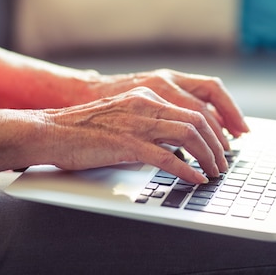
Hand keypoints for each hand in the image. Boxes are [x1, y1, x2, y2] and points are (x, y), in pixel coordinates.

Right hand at [43, 87, 230, 183]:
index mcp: (147, 96)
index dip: (216, 127)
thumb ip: (148, 123)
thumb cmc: (82, 129)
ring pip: (188, 135)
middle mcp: (146, 104)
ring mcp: (137, 122)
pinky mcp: (126, 143)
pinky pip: (166, 157)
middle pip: (198, 119)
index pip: (194, 106)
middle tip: (224, 162)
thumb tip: (174, 143)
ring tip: (214, 172)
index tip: (224, 143)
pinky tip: (195, 179)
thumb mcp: (123, 116)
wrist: (50, 130)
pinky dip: (186, 169)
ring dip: (207, 156)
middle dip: (217, 143)